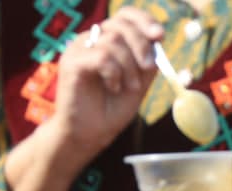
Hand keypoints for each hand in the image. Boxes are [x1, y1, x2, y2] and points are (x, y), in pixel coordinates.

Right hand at [43, 9, 161, 165]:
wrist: (90, 134)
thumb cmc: (111, 109)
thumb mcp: (138, 83)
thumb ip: (147, 62)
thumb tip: (158, 39)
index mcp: (108, 41)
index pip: (125, 16)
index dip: (144, 20)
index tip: (160, 36)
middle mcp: (92, 40)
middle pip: (121, 25)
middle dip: (141, 45)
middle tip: (148, 67)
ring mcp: (79, 49)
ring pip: (113, 40)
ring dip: (129, 67)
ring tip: (128, 87)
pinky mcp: (71, 62)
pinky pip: (101, 57)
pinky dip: (114, 73)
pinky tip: (113, 87)